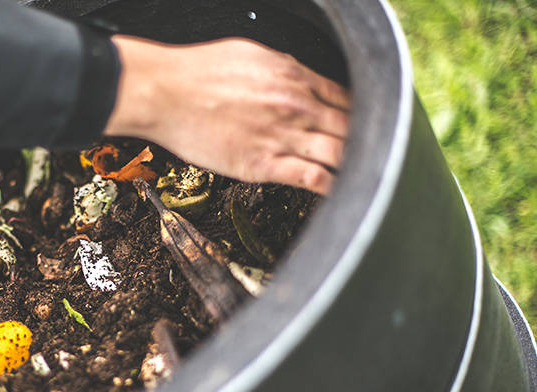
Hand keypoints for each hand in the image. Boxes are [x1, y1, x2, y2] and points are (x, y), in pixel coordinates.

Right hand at [105, 36, 349, 194]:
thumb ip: (282, 68)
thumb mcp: (251, 53)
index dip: (360, 115)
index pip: (346, 99)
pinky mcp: (264, 164)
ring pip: (340, 153)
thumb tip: (297, 77)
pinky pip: (312, 178)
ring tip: (363, 179)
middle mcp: (297, 106)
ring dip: (355, 166)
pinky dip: (332, 186)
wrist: (165, 93)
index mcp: (295, 76)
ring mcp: (283, 136)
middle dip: (365, 142)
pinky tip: (340, 193)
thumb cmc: (198, 72)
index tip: (362, 128)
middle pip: (351, 127)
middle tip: (371, 157)